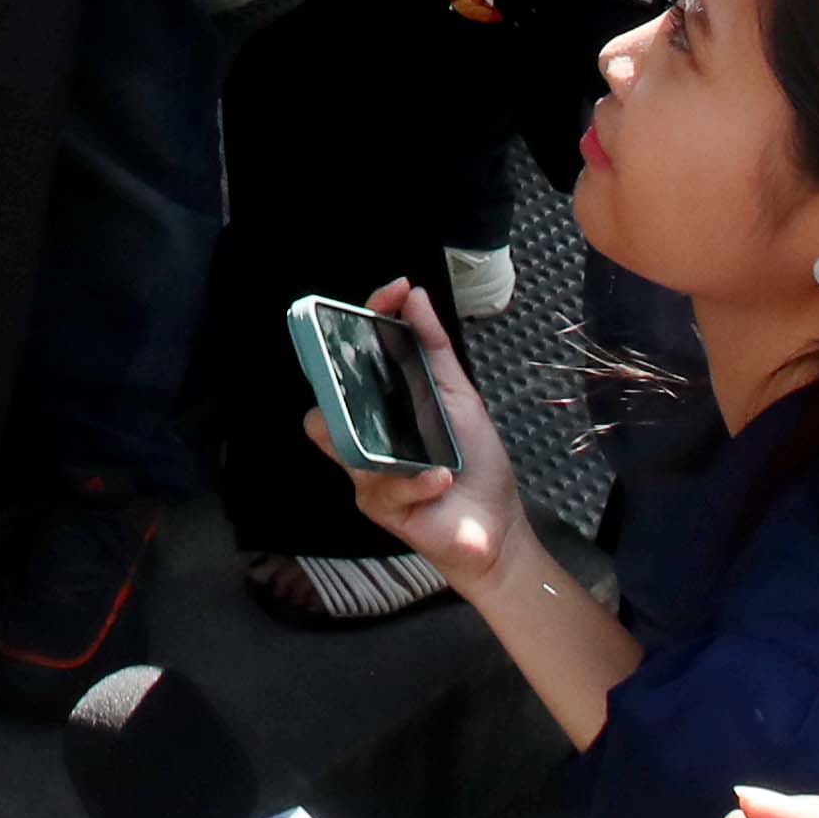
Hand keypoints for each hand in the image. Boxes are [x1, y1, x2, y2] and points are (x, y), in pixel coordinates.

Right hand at [316, 281, 526, 592]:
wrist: (494, 524)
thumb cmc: (474, 462)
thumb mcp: (459, 397)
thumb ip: (433, 348)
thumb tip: (415, 296)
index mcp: (382, 403)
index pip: (352, 357)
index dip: (360, 320)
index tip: (392, 292)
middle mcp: (365, 433)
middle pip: (324, 401)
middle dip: (338, 381)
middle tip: (372, 372)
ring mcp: (365, 470)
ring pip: (336, 438)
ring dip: (376, 436)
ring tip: (418, 443)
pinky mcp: (377, 504)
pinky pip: (382, 483)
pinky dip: (417, 479)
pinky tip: (440, 478)